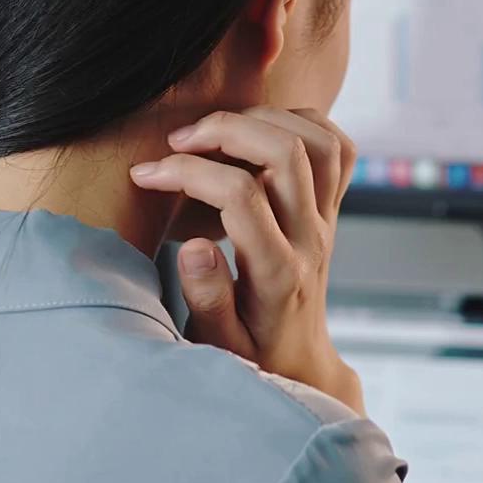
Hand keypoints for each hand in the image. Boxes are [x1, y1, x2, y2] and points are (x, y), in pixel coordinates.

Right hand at [131, 107, 363, 410]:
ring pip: (317, 142)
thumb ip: (206, 299)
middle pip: (286, 153)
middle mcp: (310, 240)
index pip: (240, 197)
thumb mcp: (218, 347)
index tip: (146, 174)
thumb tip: (194, 248)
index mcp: (277, 274)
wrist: (300, 362)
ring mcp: (327, 221)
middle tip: (178, 140)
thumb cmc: (250, 356)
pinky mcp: (331, 209)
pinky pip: (336, 149)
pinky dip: (303, 123)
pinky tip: (260, 132)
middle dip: (226, 129)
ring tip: (216, 131)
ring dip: (265, 119)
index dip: (188, 173)